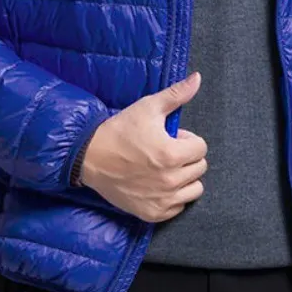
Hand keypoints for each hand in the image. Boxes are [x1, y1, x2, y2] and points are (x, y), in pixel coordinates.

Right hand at [80, 71, 208, 222]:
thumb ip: (176, 94)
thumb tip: (197, 78)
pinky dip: (173, 197)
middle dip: (187, 157)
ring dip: (185, 178)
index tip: (171, 138)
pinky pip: (179, 207)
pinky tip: (158, 184)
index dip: (187, 140)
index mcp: (172, 154)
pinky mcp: (152, 213)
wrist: (91, 157)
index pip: (201, 148)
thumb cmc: (121, 130)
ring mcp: (162, 200)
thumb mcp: (148, 107)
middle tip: (165, 151)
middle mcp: (170, 180)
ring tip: (166, 168)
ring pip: (194, 189)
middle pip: (200, 168)